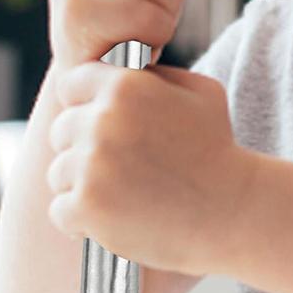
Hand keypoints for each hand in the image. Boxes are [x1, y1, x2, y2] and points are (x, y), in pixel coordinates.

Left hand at [46, 62, 256, 275]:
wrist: (233, 213)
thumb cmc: (219, 153)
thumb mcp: (201, 94)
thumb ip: (155, 75)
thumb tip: (121, 70)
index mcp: (124, 86)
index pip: (71, 87)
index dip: (85, 108)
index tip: (106, 131)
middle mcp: (102, 121)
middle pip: (61, 132)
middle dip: (83, 150)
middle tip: (119, 171)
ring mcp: (91, 165)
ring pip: (59, 173)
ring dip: (82, 187)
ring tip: (120, 198)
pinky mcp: (87, 206)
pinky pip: (60, 210)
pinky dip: (81, 222)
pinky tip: (111, 221)